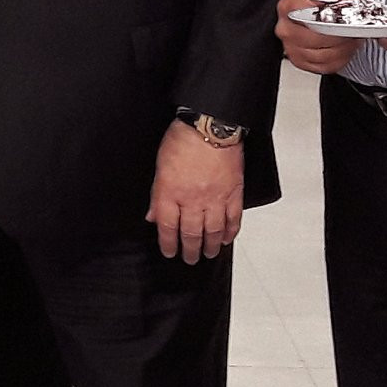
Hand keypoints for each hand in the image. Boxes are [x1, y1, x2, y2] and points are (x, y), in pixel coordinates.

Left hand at [146, 120, 242, 263]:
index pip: (167, 227)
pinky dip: (230, 231)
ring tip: (208, 254)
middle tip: (190, 259)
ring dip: (210, 246)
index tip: (169, 252)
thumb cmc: (182, 140)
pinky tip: (227, 239)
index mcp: (170, 192)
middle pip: (191, 232)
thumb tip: (153, 215)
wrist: (210, 126)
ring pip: (213, 230)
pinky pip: (233, 218)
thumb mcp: (160, 166)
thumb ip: (157, 194)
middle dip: (190, 249)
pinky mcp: (233, 193)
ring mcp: (215, 198)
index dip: (168, 243)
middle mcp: (192, 199)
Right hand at [275, 0, 364, 73]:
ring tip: (350, 40)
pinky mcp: (300, 62)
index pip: (308, 16)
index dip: (330, 21)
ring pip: (322, 55)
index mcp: (289, 6)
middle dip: (339, 37)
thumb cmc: (319, 5)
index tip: (344, 20)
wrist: (313, 16)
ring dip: (342, 49)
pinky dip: (338, 60)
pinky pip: (324, 66)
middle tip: (353, 32)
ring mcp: (290, 47)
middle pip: (316, 39)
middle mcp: (286, 28)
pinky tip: (343, 49)